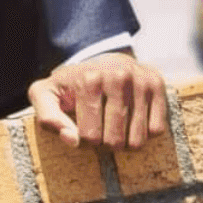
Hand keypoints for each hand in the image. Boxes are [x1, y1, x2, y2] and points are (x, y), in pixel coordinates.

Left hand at [28, 51, 167, 151]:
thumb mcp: (45, 95)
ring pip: (137, 140)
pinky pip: (156, 130)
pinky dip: (144, 133)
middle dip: (105, 143)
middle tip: (101, 130)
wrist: (102, 59)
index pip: (89, 137)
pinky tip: (132, 121)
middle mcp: (117, 77)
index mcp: (88, 81)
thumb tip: (71, 139)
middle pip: (114, 141)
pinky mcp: (157, 85)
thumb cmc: (72, 84)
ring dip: (125, 142)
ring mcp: (140, 80)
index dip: (84, 141)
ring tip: (116, 128)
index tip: (82, 129)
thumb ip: (47, 118)